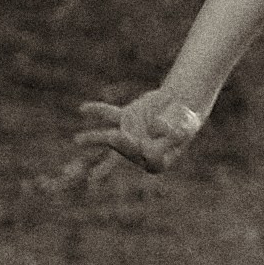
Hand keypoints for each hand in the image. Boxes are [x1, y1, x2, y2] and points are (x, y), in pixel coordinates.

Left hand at [76, 92, 203, 172]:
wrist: (184, 103)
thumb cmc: (186, 120)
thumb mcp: (185, 125)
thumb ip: (173, 130)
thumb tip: (157, 127)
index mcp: (156, 160)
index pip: (145, 159)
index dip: (142, 151)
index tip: (148, 145)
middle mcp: (139, 151)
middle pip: (121, 157)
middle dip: (108, 161)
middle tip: (102, 159)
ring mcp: (131, 135)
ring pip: (110, 139)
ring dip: (94, 139)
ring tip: (77, 141)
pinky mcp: (125, 119)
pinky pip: (110, 115)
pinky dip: (98, 111)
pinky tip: (83, 109)